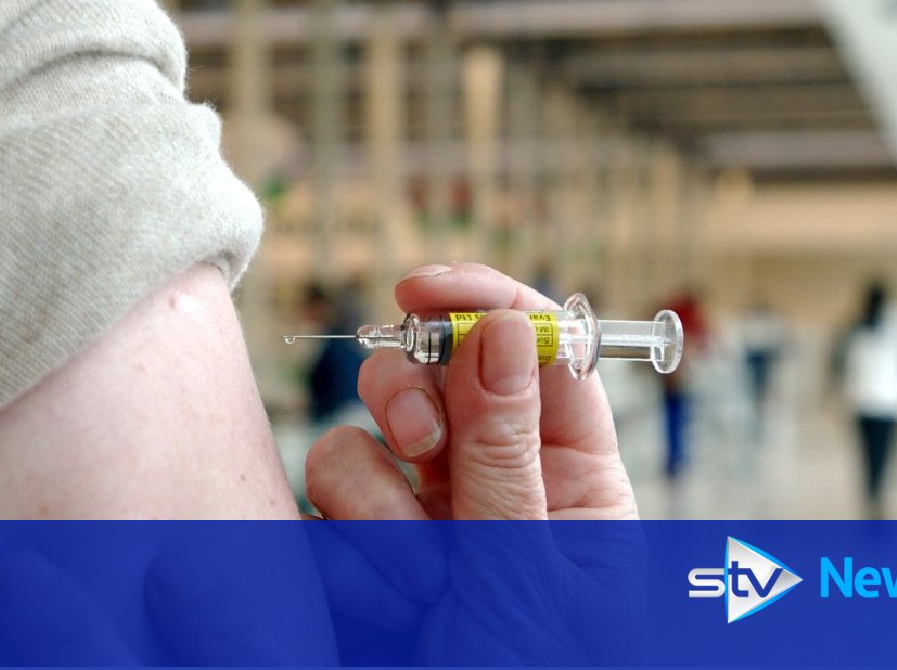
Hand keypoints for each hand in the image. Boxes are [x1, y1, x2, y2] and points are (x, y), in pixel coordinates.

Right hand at [304, 263, 643, 663]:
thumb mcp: (529, 577)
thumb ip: (507, 451)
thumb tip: (502, 330)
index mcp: (573, 483)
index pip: (539, 354)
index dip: (486, 304)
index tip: (426, 286)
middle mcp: (494, 487)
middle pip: (440, 375)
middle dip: (415, 401)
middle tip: (419, 446)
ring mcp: (423, 519)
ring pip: (365, 438)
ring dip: (378, 506)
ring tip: (417, 585)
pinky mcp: (361, 552)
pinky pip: (323, 501)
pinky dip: (344, 551)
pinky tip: (382, 609)